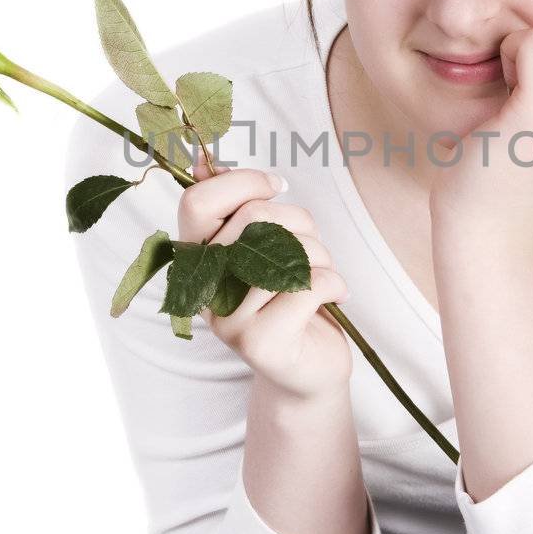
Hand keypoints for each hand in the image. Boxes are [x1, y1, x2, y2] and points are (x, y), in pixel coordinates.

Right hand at [177, 156, 352, 401]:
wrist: (306, 371)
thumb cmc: (288, 299)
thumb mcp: (262, 248)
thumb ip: (235, 207)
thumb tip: (203, 163)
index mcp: (197, 259)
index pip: (198, 202)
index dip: (243, 183)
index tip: (276, 186)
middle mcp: (204, 289)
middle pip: (254, 218)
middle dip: (299, 223)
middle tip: (310, 249)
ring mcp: (227, 319)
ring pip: (288, 250)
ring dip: (321, 257)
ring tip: (319, 279)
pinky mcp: (260, 343)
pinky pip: (310, 284)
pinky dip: (335, 284)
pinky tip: (334, 298)